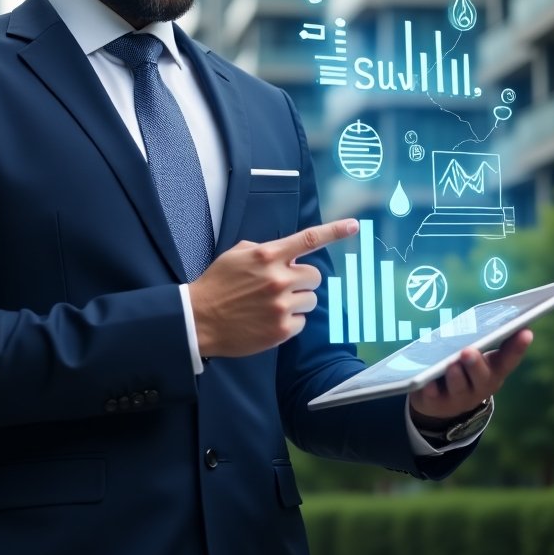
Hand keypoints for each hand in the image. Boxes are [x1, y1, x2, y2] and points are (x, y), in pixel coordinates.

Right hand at [189, 218, 358, 358]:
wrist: (199, 320)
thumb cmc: (217, 285)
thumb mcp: (236, 255)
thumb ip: (266, 250)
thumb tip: (290, 255)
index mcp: (267, 255)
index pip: (308, 239)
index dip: (334, 231)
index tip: (354, 225)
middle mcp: (278, 278)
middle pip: (314, 276)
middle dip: (302, 280)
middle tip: (282, 286)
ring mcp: (281, 305)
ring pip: (311, 299)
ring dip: (297, 301)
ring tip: (271, 305)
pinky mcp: (282, 329)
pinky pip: (302, 321)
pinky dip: (290, 321)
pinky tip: (268, 320)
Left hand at [409, 329, 532, 422]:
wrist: (442, 401)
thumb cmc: (464, 369)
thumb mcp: (476, 356)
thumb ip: (484, 340)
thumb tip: (496, 313)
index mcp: (493, 372)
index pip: (509, 359)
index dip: (518, 347)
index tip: (526, 331)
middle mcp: (480, 387)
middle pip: (482, 377)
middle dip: (476, 364)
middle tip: (469, 351)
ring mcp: (459, 397)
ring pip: (459, 388)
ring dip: (456, 377)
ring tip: (451, 365)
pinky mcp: (437, 403)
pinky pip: (434, 397)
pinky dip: (431, 389)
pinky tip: (428, 383)